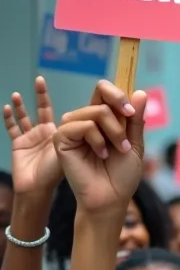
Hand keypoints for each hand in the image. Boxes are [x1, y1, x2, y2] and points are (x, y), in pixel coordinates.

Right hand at [3, 77, 60, 196]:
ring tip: (15, 95)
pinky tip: (6, 108)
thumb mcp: (65, 149)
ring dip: (20, 106)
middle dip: (40, 95)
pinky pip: (12, 128)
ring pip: (24, 117)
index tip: (44, 81)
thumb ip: (71, 133)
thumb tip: (82, 116)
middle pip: (41, 109)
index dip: (49, 97)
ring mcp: (30, 138)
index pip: (55, 111)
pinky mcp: (18, 144)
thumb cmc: (54, 172)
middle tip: (39, 80)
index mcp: (56, 133)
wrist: (38, 189)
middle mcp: (44, 133)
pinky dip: (8, 119)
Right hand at [53, 81, 144, 217]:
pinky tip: (99, 154)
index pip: (104, 91)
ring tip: (113, 152)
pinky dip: (96, 139)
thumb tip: (140, 92)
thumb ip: (135, 119)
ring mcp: (72, 127)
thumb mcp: (134, 143)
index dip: (118, 94)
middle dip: (119, 120)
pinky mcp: (61, 137)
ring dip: (112, 132)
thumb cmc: (121, 176)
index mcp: (102, 118)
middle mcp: (85, 119)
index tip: (130, 111)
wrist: (111, 198)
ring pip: (95, 111)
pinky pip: (82, 125)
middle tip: (125, 144)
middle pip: (102, 97)